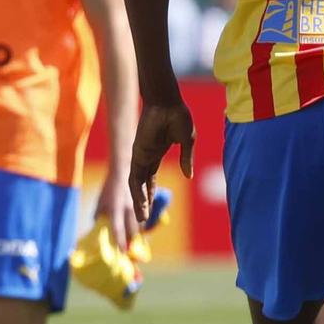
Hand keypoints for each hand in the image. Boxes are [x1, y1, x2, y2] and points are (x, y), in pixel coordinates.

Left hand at [96, 174, 141, 252]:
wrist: (123, 173)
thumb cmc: (109, 189)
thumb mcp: (100, 202)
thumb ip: (98, 216)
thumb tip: (95, 229)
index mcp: (115, 209)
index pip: (118, 229)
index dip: (120, 242)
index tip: (122, 253)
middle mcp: (128, 209)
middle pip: (132, 231)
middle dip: (131, 242)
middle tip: (129, 252)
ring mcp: (138, 207)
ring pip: (140, 226)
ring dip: (137, 235)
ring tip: (133, 243)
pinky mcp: (144, 204)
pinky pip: (145, 219)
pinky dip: (141, 226)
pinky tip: (138, 231)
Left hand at [129, 97, 194, 222]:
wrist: (167, 103)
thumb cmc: (178, 116)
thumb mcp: (187, 141)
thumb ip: (187, 159)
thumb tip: (188, 176)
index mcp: (157, 153)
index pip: (151, 178)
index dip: (151, 192)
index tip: (152, 206)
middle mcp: (146, 156)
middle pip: (143, 184)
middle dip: (143, 202)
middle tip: (143, 220)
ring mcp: (140, 156)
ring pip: (137, 184)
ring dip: (139, 202)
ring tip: (142, 219)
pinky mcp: (137, 154)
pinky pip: (136, 177)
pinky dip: (138, 192)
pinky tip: (141, 204)